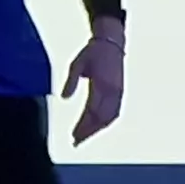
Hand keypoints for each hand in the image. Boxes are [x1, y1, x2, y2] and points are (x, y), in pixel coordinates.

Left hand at [65, 24, 126, 142]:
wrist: (111, 42)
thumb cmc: (93, 52)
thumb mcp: (76, 64)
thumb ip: (71, 82)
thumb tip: (64, 98)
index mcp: (102, 84)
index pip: (92, 112)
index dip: (82, 126)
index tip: (73, 135)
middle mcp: (113, 91)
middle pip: (101, 119)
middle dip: (89, 132)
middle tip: (76, 141)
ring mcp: (119, 92)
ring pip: (110, 117)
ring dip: (97, 129)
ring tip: (85, 136)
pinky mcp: (120, 92)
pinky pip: (115, 112)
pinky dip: (106, 122)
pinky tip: (99, 126)